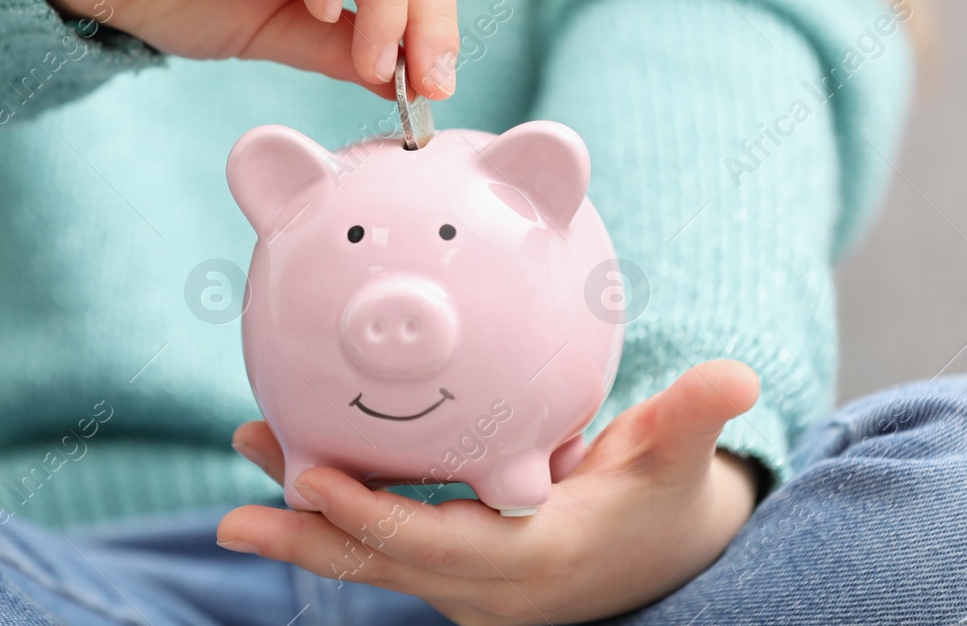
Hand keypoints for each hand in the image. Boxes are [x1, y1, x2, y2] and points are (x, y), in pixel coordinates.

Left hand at [217, 360, 761, 624]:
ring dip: (307, 523)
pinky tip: (296, 466)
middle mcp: (487, 588)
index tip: (307, 479)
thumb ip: (694, 416)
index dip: (368, 517)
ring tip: (248, 467)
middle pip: (381, 565)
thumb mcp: (678, 457)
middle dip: (306, 538)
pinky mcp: (456, 575)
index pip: (433, 545)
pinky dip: (337, 515)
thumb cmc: (664, 496)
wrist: (666, 555)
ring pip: (373, 560)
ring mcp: (466, 589)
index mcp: (531, 559)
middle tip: (233, 520)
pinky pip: (385, 547)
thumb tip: (734, 376)